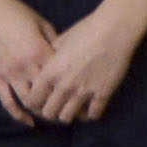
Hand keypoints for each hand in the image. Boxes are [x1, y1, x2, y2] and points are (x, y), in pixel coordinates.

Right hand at [0, 0, 61, 122]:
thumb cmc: (16, 12)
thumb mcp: (41, 23)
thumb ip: (55, 42)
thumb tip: (68, 58)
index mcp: (39, 51)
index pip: (60, 77)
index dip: (72, 88)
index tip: (82, 96)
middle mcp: (25, 66)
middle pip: (46, 94)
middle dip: (59, 104)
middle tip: (70, 110)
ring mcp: (9, 73)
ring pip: (28, 102)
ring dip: (41, 111)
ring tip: (52, 114)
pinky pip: (7, 101)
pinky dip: (18, 114)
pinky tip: (29, 121)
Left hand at [16, 0, 146, 122]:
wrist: (113, 29)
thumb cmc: (86, 30)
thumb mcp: (61, 41)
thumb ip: (51, 56)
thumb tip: (48, 63)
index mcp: (50, 72)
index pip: (32, 100)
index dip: (35, 102)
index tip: (41, 99)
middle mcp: (64, 85)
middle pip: (49, 113)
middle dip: (50, 111)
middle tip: (56, 105)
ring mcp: (84, 92)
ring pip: (67, 117)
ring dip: (68, 114)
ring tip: (72, 107)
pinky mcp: (102, 93)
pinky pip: (93, 115)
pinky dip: (90, 114)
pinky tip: (90, 107)